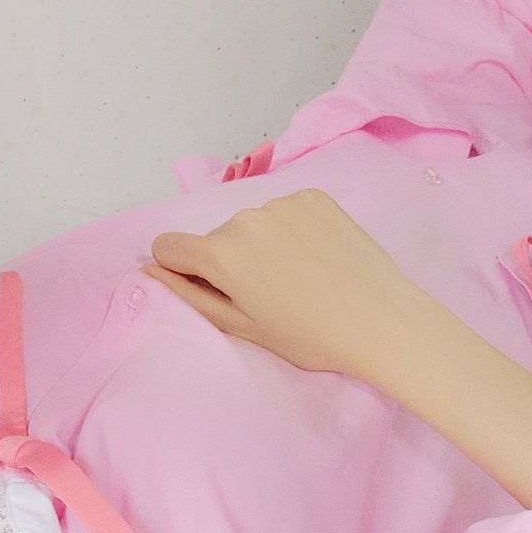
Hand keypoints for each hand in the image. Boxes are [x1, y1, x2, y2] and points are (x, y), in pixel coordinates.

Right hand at [145, 189, 435, 378]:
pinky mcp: (313, 196)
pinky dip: (292, 231)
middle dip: (230, 262)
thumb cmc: (310, 336)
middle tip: (271, 295)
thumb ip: (189, 296)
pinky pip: (284, 212)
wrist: (381, 320)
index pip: (168, 246)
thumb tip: (150, 271)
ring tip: (300, 277)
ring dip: (262, 245)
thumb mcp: (242, 327)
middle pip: (215, 239)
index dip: (183, 272)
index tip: (216, 292)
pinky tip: (318, 257)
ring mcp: (281, 203)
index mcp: (220, 254)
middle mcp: (244, 218)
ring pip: (251, 225)